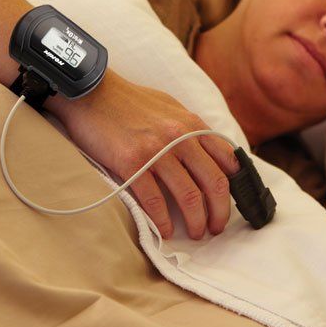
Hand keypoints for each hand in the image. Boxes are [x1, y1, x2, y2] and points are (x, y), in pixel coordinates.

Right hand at [46, 70, 240, 239]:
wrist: (91, 93)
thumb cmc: (128, 101)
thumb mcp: (170, 108)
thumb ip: (191, 130)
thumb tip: (210, 154)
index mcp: (192, 124)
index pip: (228, 161)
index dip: (234, 188)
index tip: (229, 204)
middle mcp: (180, 137)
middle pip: (215, 183)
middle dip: (220, 212)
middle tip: (215, 228)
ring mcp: (156, 150)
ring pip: (189, 196)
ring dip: (195, 221)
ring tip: (194, 233)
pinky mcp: (131, 163)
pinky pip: (154, 200)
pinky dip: (163, 221)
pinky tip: (164, 230)